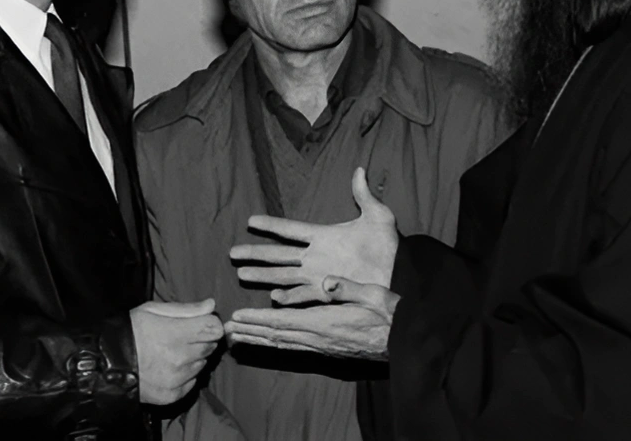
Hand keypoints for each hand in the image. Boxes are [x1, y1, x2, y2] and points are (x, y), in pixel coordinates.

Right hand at [130, 298, 222, 405]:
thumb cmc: (131, 330)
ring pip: (201, 365)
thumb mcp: (154, 310)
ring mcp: (177, 378)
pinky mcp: (172, 395)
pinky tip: (169, 368)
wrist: (106, 362)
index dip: (210, 324)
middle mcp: (180, 358)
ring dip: (193, 358)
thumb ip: (186, 309)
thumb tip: (211, 305)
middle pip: (210, 346)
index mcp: (177, 333)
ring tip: (172, 352)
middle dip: (201, 340)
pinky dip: (185, 376)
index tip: (201, 324)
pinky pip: (191, 383)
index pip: (214, 329)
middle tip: (183, 337)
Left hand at [225, 276, 399, 360]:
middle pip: (276, 335)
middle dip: (250, 332)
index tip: (236, 318)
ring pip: (283, 344)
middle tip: (225, 331)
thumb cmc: (390, 314)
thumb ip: (348, 288)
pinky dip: (277, 344)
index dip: (257, 320)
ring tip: (237, 339)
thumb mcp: (374, 295)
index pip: (282, 322)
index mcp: (325, 323)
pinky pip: (295, 347)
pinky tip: (269, 342)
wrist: (405, 341)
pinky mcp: (328, 350)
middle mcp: (319, 338)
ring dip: (259, 340)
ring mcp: (322, 347)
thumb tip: (325, 280)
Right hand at [229, 167, 398, 303]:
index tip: (250, 220)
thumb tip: (360, 168)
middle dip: (256, 253)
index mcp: (323, 236)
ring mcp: (319, 276)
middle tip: (232, 252)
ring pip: (284, 276)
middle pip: (279, 255)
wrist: (401, 272)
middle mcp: (316, 257)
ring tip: (242, 274)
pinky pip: (303, 297)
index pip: (290, 229)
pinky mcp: (328, 294)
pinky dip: (289, 298)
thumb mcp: (378, 216)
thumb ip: (364, 195)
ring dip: (263, 276)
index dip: (271, 225)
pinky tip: (273, 298)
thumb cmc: (389, 245)